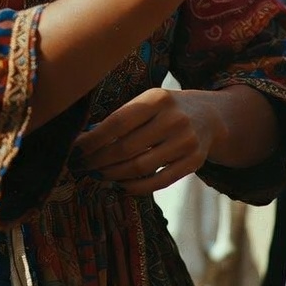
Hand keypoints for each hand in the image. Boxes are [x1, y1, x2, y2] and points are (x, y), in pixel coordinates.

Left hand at [74, 86, 223, 195]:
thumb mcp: (148, 101)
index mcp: (157, 98)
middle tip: (82, 165)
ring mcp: (186, 142)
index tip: (76, 148)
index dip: (93, 139)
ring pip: (139, 167)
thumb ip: (121, 117)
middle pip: (126, 147)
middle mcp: (174, 119)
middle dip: (98, 160)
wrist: (209, 116)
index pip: (117, 122)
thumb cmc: (166, 109)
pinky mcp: (193, 163)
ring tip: (98, 173)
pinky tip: (120, 184)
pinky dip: (134, 187)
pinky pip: (157, 182)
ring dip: (112, 174)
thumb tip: (85, 139)